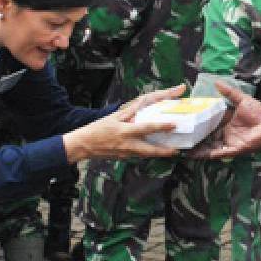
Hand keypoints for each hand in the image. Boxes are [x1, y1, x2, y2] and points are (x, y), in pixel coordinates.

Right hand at [65, 89, 183, 161]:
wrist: (83, 145)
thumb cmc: (97, 129)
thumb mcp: (113, 117)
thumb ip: (130, 111)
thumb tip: (143, 102)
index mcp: (125, 131)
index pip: (147, 128)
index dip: (161, 126)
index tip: (173, 125)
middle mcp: (127, 144)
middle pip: (150, 150)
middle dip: (164, 151)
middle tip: (177, 150)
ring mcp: (126, 153)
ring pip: (146, 154)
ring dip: (158, 153)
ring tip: (171, 151)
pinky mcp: (123, 158)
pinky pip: (138, 155)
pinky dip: (147, 153)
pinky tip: (153, 150)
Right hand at [190, 82, 260, 158]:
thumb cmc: (258, 112)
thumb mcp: (241, 100)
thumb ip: (229, 92)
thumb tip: (216, 82)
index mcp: (223, 122)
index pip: (206, 124)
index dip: (196, 125)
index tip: (183, 124)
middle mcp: (223, 133)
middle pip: (205, 137)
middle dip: (193, 139)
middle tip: (178, 139)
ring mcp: (227, 142)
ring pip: (209, 147)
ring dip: (197, 149)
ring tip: (183, 150)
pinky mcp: (233, 149)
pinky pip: (218, 153)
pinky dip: (208, 154)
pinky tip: (197, 154)